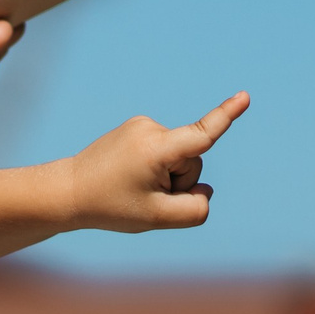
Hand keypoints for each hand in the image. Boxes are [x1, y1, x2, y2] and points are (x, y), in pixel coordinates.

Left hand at [65, 92, 250, 232]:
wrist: (69, 191)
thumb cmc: (110, 206)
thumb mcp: (157, 217)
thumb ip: (194, 209)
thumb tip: (205, 190)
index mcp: (155, 148)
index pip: (200, 135)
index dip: (226, 116)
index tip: (245, 97)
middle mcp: (150, 129)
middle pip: (192, 163)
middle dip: (177, 184)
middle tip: (140, 195)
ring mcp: (142, 126)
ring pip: (179, 159)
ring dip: (165, 177)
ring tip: (132, 186)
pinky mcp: (138, 129)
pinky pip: (165, 153)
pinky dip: (156, 168)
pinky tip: (130, 176)